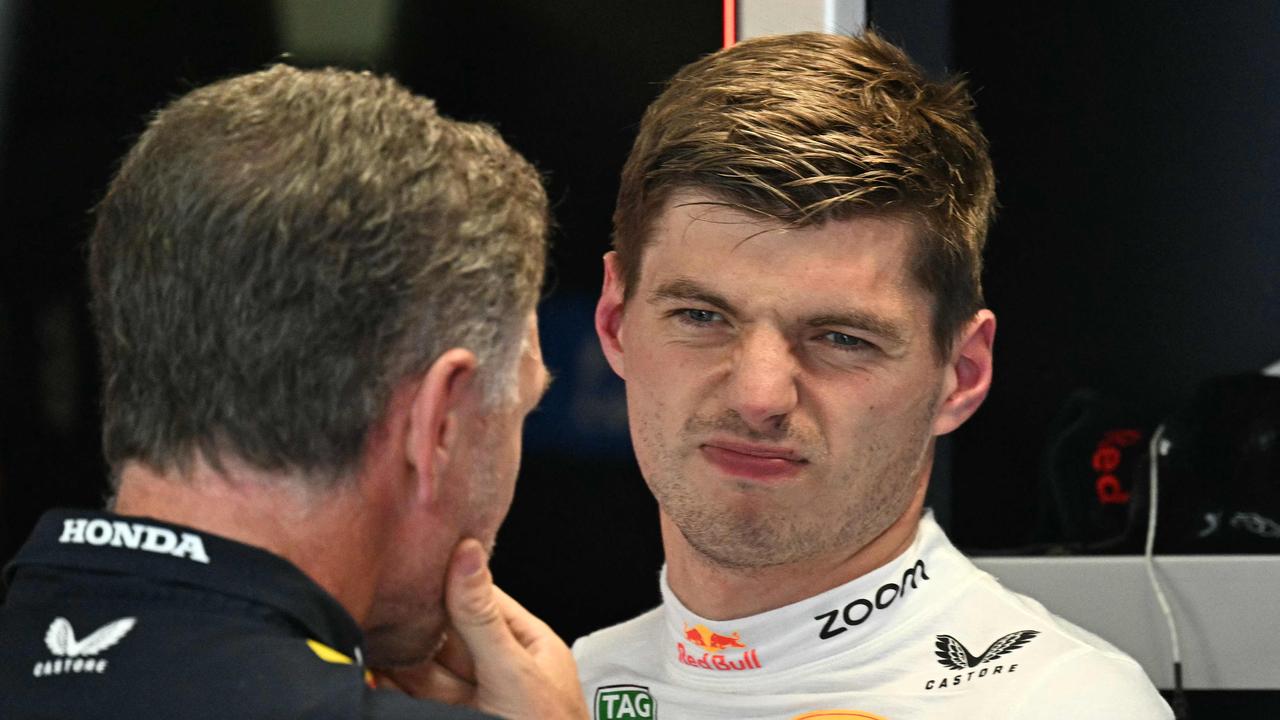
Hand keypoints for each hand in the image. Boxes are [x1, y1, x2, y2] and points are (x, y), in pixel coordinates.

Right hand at [384, 539, 587, 718]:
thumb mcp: (512, 670)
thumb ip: (480, 617)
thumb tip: (465, 552)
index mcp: (526, 642)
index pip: (480, 598)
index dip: (445, 581)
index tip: (408, 560)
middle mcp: (497, 666)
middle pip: (445, 633)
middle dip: (414, 622)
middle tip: (373, 600)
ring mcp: (473, 698)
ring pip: (425, 668)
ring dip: (396, 656)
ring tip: (361, 634)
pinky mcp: (450, 717)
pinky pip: (415, 698)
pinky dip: (391, 686)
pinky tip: (368, 673)